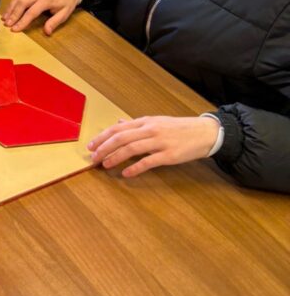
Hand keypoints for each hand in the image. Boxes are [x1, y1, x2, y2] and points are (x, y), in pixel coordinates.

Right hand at [2, 0, 80, 34]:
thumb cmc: (67, 2)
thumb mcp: (64, 14)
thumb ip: (54, 22)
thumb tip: (46, 32)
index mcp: (46, 0)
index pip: (31, 12)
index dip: (22, 21)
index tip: (15, 29)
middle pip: (22, 3)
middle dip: (13, 14)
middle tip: (6, 24)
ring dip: (10, 9)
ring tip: (4, 19)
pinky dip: (12, 4)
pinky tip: (8, 11)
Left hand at [88, 115, 219, 177]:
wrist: (204, 132)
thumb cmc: (178, 128)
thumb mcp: (156, 121)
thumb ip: (136, 124)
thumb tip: (118, 122)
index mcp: (145, 121)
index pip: (118, 128)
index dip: (102, 137)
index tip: (90, 146)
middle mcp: (150, 129)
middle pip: (121, 137)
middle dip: (104, 148)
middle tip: (93, 158)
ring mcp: (159, 142)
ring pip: (131, 148)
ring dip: (115, 157)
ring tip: (105, 165)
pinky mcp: (169, 155)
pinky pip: (148, 161)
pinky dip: (135, 168)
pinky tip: (126, 174)